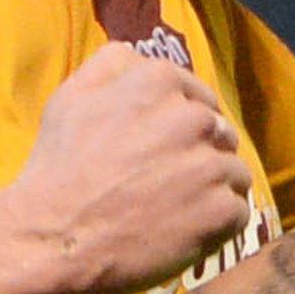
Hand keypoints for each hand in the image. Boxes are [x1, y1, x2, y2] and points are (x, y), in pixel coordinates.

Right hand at [0, 43, 251, 293]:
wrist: (56, 236)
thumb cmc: (60, 167)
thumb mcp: (71, 96)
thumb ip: (111, 64)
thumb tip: (139, 56)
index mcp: (159, 81)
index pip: (199, 97)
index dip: (181, 125)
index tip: (163, 148)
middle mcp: (193, 117)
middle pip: (220, 132)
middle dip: (200, 153)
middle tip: (166, 180)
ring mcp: (210, 166)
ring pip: (234, 172)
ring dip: (212, 189)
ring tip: (174, 208)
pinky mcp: (220, 211)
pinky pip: (238, 211)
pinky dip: (217, 224)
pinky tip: (184, 229)